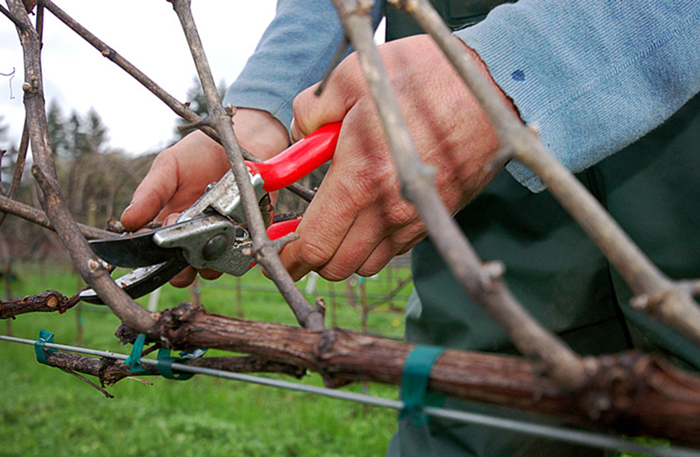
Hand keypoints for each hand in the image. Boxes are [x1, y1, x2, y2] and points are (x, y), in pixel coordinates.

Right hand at [120, 108, 288, 286]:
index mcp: (170, 225)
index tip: (157, 238)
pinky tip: (238, 222)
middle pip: (184, 272)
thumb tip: (127, 220)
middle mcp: (195, 238)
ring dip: (211, 256)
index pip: (157, 256)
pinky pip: (243, 256)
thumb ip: (150, 193)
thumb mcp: (168, 167)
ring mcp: (222, 240)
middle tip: (188, 239)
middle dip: (183, 266)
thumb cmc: (200, 154)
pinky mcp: (249, 236)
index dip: (155, 255)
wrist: (240, 141)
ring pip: (212, 269)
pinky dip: (239, 244)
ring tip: (215, 225)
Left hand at [281, 35, 515, 280]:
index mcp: (360, 179)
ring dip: (347, 251)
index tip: (277, 251)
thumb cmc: (422, 79)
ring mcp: (416, 218)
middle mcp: (389, 210)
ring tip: (340, 220)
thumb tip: (298, 135)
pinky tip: (373, 211)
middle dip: (314, 256)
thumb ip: (310, 112)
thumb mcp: (351, 78)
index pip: (315, 244)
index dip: (289, 255)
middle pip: (339, 266)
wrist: (489, 88)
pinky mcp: (436, 216)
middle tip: (303, 235)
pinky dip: (377, 242)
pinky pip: (397, 248)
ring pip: (368, 263)